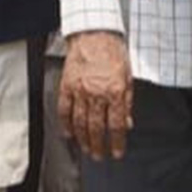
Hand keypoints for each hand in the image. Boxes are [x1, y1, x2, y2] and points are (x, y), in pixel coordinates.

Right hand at [58, 30, 132, 159]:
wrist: (94, 35)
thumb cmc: (113, 54)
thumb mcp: (128, 79)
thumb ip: (127, 103)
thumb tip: (127, 123)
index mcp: (114, 92)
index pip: (116, 125)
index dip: (116, 142)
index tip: (116, 152)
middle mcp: (96, 94)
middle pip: (95, 127)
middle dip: (98, 145)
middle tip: (99, 156)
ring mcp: (79, 90)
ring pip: (79, 121)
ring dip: (82, 138)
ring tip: (85, 149)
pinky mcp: (66, 85)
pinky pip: (64, 108)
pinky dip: (65, 123)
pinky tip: (67, 132)